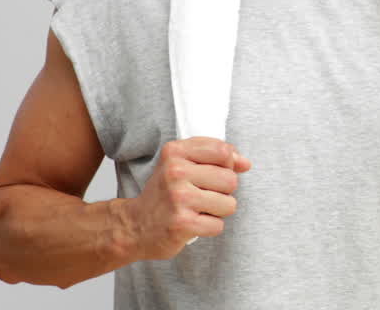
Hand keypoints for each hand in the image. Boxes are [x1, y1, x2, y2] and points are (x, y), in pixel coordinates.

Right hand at [124, 137, 251, 259]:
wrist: (134, 226)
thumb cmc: (164, 193)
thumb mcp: (182, 164)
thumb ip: (217, 157)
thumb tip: (246, 163)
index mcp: (175, 151)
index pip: (223, 151)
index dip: (226, 165)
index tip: (212, 174)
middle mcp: (175, 172)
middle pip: (230, 180)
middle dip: (222, 192)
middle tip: (200, 197)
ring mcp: (179, 198)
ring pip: (229, 204)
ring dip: (218, 212)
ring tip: (197, 210)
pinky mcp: (182, 223)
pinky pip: (218, 225)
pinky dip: (209, 228)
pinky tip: (192, 224)